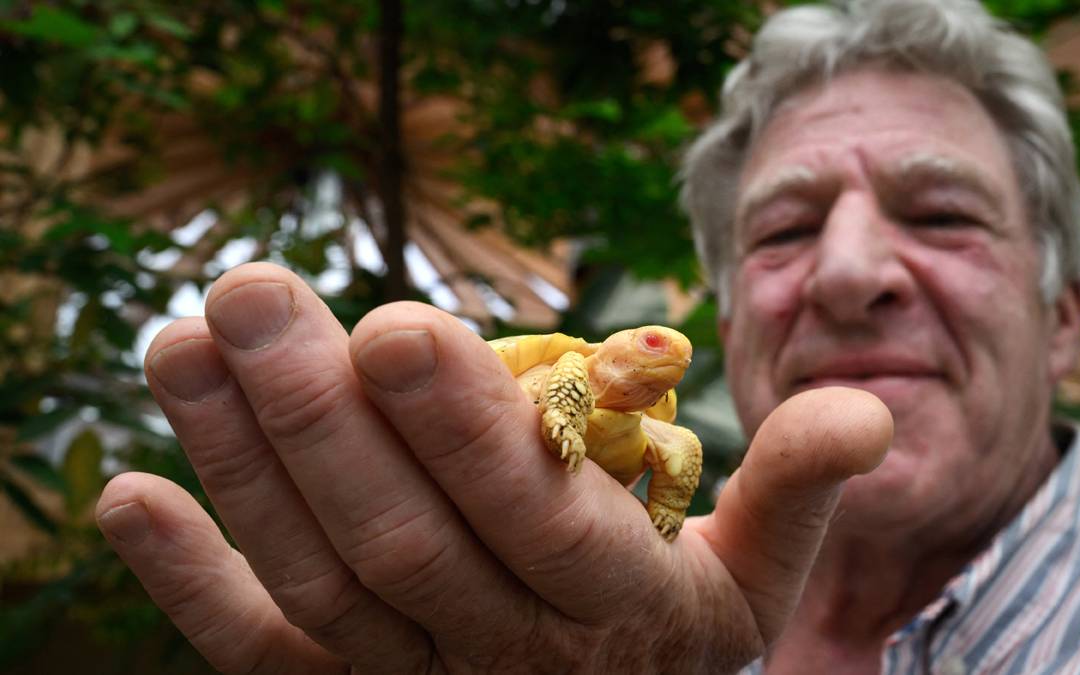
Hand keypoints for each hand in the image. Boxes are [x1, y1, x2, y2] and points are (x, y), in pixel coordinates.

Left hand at [96, 262, 891, 673]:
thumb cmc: (684, 624)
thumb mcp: (764, 572)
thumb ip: (800, 489)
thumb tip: (867, 411)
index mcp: (623, 612)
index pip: (533, 514)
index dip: (464, 427)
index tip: (393, 321)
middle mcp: (514, 656)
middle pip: (405, 540)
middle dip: (320, 416)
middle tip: (247, 287)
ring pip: (323, 582)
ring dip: (241, 464)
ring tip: (179, 343)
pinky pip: (265, 656)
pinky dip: (189, 585)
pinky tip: (127, 493)